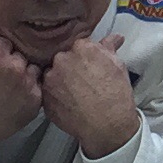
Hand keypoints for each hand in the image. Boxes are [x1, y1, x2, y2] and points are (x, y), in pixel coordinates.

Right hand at [0, 22, 44, 162]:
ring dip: (24, 73)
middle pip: (22, 52)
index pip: (6, 40)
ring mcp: (27, 84)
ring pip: (33, 67)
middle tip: (0, 76)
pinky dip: (31, 89)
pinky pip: (39, 85)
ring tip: (9, 86)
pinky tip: (15, 96)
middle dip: (13, 61)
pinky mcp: (36, 100)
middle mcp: (14, 67)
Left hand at [40, 36, 141, 161]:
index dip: (84, 57)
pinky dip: (56, 97)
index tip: (89, 65)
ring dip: (60, 81)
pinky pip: (48, 93)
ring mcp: (50, 79)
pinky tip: (69, 103)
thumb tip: (114, 38)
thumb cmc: (116, 94)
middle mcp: (62, 60)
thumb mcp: (118, 66)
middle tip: (82, 81)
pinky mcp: (45, 98)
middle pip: (62, 58)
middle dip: (70, 67)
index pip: (78, 46)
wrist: (107, 124)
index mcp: (80, 48)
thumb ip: (110, 48)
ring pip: (52, 75)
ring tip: (74, 94)